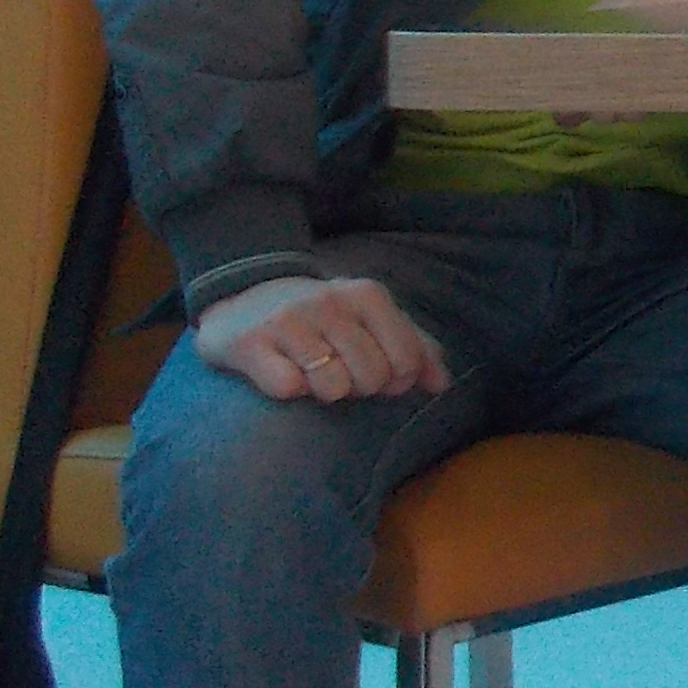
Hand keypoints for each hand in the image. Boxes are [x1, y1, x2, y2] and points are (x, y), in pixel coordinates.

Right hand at [194, 273, 452, 404]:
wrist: (246, 297)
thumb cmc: (325, 318)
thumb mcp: (373, 320)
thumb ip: (415, 347)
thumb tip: (441, 384)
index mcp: (368, 295)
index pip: (407, 361)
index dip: (397, 381)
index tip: (378, 374)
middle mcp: (330, 303)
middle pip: (372, 378)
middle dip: (360, 387)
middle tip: (341, 372)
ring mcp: (289, 321)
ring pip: (333, 388)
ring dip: (325, 391)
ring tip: (312, 372)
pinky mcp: (249, 343)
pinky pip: (288, 388)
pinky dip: (289, 390)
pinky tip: (282, 371)